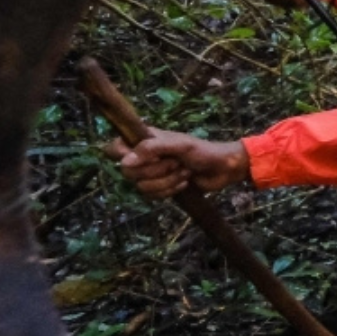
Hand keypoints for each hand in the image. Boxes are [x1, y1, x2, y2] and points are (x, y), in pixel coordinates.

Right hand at [107, 129, 249, 198]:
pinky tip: (184, 182)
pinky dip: (170, 190)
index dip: (123, 156)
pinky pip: (152, 196)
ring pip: (141, 186)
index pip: (114, 148)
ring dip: (167, 181)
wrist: (223, 169)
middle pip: (128, 172)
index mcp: (145, 139)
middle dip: (156, 170)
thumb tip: (124, 162)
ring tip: (184, 172)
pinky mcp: (160, 187)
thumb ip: (151, 149)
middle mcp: (143, 156)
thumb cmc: (203, 151)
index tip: (143, 157)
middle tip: (176, 162)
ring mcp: (151, 172)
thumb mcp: (179, 145)